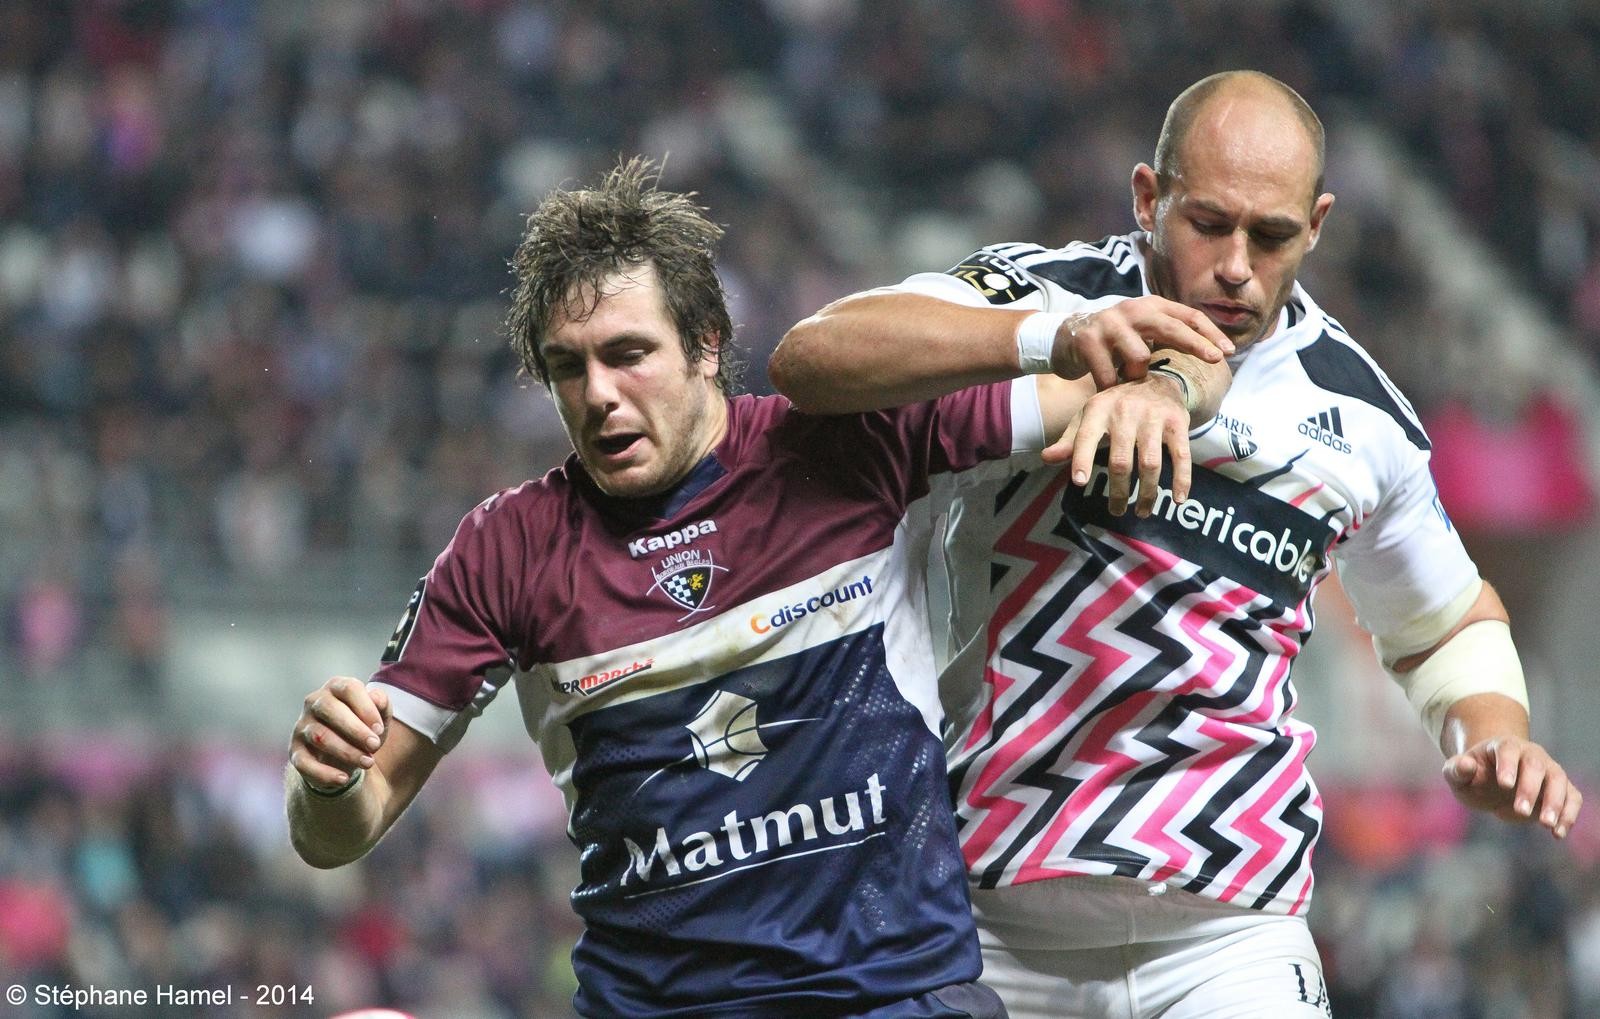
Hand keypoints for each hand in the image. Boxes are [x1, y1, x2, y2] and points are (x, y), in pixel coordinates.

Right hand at [290, 676, 391, 793]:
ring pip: (320, 737)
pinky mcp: (295, 751)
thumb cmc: (364, 727)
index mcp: (336, 687)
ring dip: (347, 751)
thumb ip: (381, 704)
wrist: (345, 754)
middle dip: (356, 730)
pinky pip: (304, 763)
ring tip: (368, 762)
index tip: (379, 729)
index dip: (366, 709)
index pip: (349, 689)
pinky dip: (324, 773)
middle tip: (375, 746)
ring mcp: (302, 726)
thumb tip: (378, 699)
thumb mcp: (379, 715)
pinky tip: (344, 779)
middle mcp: (314, 702)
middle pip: (331, 710)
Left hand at [1044, 372, 1191, 515]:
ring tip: (1142, 511)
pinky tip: (1177, 499)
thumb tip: (1047, 459)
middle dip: (1119, 491)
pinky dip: (1181, 479)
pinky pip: (1181, 456)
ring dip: (1147, 493)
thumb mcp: (1089, 417)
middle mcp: (1125, 411)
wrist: (1157, 380)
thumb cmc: (1115, 407)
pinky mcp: (1177, 423)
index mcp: (1098, 409)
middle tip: (1116, 510)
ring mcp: (1153, 417)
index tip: (1080, 482)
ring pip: (1150, 463)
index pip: (1086, 436)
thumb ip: (1070, 440)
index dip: (1081, 459)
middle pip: (1120, 461)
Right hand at [1052, 296, 1233, 389]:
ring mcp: (1109, 323)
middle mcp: (1132, 309)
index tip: (1228, 352)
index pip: (1188, 316)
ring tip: (1127, 379)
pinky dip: (1112, 386)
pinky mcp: (1087, 339)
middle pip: (1172, 327)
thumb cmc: (1113, 341)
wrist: (1064, 338)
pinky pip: (1110, 373)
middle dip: (1196, 344)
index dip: (1210, 333)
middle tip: (1216, 360)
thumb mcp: (1143, 332)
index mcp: (1151, 306)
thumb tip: (1213, 352)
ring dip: (1136, 375)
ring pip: (1139, 356)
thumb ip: (1169, 336)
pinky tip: (1108, 388)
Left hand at [1443, 736, 1582, 837]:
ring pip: (1558, 780)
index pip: (1508, 749)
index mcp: (1503, 746)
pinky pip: (1572, 797)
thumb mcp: (1457, 774)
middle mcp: (1530, 754)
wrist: (1494, 782)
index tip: (1504, 785)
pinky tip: (1558, 833)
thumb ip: (1456, 769)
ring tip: (1546, 825)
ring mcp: (1548, 770)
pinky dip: (1569, 814)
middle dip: (1530, 788)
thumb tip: (1465, 764)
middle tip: (1521, 811)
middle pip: (1536, 765)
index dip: (1507, 765)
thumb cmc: (1474, 776)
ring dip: (1555, 802)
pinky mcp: (1561, 789)